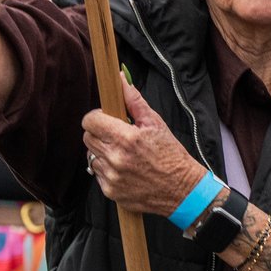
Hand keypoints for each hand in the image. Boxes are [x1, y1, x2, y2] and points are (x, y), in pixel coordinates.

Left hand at [79, 82, 207, 217]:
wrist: (182, 190)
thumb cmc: (171, 155)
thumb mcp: (156, 123)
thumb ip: (134, 101)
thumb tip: (120, 79)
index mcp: (126, 138)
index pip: (90, 121)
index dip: (96, 116)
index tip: (105, 118)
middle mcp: (116, 158)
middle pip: (87, 138)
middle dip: (98, 133)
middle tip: (115, 134)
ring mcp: (112, 177)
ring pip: (91, 156)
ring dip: (102, 152)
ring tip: (122, 153)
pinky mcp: (111, 192)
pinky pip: (98, 174)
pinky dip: (107, 170)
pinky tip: (124, 169)